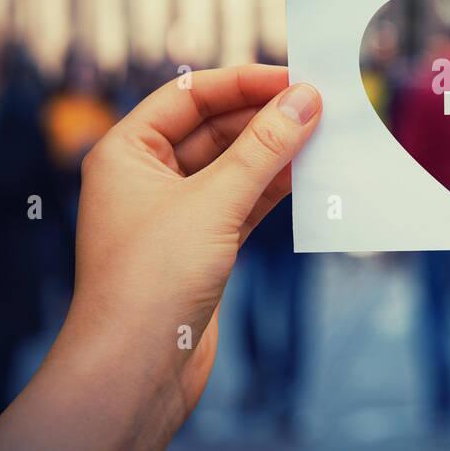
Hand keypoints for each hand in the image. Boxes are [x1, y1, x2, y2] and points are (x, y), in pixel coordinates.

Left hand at [68, 64, 319, 412]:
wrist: (134, 372)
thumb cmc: (151, 281)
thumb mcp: (214, 202)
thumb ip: (264, 148)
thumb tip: (305, 99)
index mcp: (126, 152)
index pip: (189, 96)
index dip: (242, 82)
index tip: (295, 78)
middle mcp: (146, 178)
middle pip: (214, 128)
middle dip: (264, 117)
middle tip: (319, 106)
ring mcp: (175, 215)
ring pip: (233, 166)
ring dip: (275, 152)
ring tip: (323, 136)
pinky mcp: (201, 248)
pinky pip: (243, 202)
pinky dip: (274, 189)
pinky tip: (310, 177)